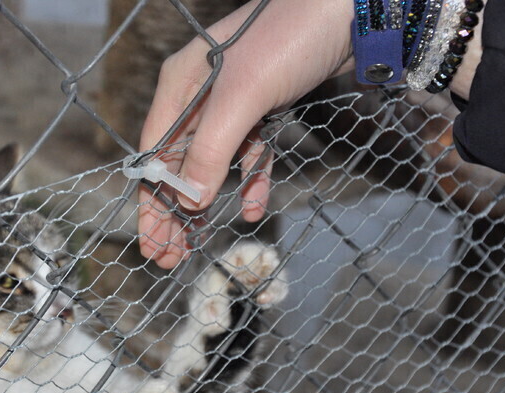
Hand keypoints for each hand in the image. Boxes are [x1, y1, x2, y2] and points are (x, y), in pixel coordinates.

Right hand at [138, 0, 354, 268]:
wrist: (353, 9)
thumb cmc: (289, 40)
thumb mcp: (244, 96)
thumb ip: (212, 149)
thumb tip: (190, 204)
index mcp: (180, 85)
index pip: (154, 154)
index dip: (152, 202)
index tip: (151, 243)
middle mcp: (200, 95)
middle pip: (179, 164)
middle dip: (173, 212)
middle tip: (168, 257)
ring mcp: (233, 102)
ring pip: (211, 164)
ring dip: (206, 204)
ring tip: (197, 245)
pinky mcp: (264, 108)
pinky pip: (249, 153)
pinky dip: (250, 181)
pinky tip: (255, 208)